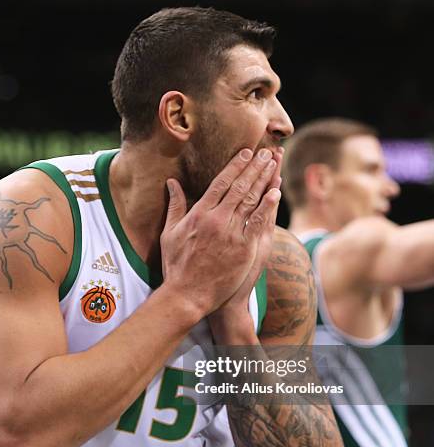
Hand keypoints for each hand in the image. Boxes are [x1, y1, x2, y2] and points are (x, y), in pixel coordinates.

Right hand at [161, 148, 279, 316]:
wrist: (187, 295)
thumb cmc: (176, 265)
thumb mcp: (169, 233)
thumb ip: (174, 206)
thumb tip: (171, 182)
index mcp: (198, 214)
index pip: (220, 183)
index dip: (235, 166)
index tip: (246, 153)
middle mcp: (216, 220)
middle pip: (239, 187)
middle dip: (254, 167)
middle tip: (266, 152)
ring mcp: (231, 234)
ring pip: (251, 201)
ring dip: (264, 180)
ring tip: (274, 165)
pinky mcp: (243, 249)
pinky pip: (258, 222)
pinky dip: (267, 206)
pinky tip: (276, 192)